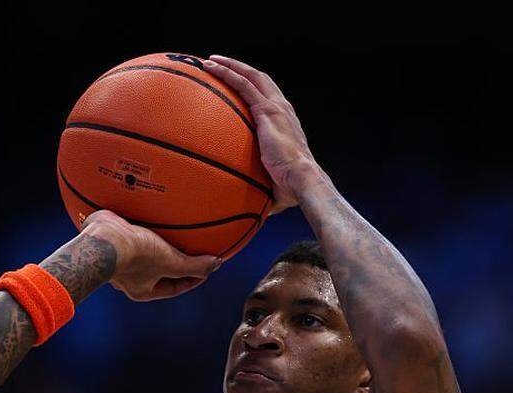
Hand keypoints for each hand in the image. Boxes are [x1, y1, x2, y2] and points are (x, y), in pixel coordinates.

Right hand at [82, 210, 219, 300]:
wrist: (104, 237)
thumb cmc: (136, 255)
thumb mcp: (171, 262)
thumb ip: (194, 266)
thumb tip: (216, 265)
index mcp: (142, 290)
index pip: (173, 288)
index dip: (191, 280)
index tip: (204, 270)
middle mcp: (129, 277)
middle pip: (158, 271)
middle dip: (174, 261)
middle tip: (190, 250)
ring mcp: (119, 258)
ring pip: (145, 252)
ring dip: (158, 243)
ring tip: (172, 231)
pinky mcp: (113, 239)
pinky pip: (133, 234)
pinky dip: (144, 226)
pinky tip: (151, 214)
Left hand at [203, 55, 320, 213]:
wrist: (302, 180)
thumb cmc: (291, 189)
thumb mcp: (273, 186)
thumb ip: (260, 190)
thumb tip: (249, 211)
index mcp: (286, 123)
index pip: (269, 99)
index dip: (254, 90)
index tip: (238, 88)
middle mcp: (283, 109)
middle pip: (260, 80)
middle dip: (240, 70)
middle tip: (219, 66)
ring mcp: (276, 107)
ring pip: (251, 76)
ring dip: (230, 65)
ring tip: (210, 61)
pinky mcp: (267, 110)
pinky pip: (243, 85)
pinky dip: (227, 73)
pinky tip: (210, 67)